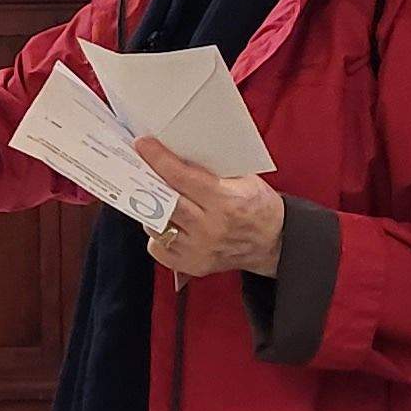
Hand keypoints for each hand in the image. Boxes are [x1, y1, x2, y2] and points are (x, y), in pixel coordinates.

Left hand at [132, 138, 282, 279]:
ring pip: (157, 226)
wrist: (273, 242)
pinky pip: (159, 248)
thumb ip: (212, 170)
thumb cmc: (258, 206)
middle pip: (165, 202)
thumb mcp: (245, 179)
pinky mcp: (193, 265)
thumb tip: (177, 152)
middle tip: (137, 166)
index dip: (159, 159)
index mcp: (225, 201)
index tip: (144, 145)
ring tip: (153, 196)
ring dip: (151, 209)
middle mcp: (210, 228)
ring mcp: (199, 249)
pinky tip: (165, 224)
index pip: (182, 177)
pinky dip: (157, 235)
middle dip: (147, 180)